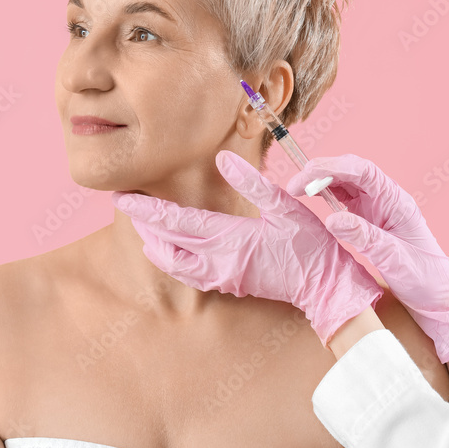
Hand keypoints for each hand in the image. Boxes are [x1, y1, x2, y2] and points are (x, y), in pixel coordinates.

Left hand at [110, 150, 383, 345]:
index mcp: (228, 238)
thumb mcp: (285, 207)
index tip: (122, 197)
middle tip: (125, 204)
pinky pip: (188, 274)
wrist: (325, 290)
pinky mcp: (229, 285)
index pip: (175, 221)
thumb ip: (252, 181)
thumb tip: (223, 157)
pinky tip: (170, 249)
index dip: (146, 209)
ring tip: (144, 224)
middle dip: (143, 223)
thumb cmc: (310, 246)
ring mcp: (222, 277)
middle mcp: (217, 261)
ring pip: (172, 263)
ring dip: (154, 243)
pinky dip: (171, 259)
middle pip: (166, 242)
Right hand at [286, 154, 448, 362]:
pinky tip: (312, 199)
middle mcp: (387, 198)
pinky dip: (326, 194)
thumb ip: (364, 236)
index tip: (305, 178)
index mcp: (397, 201)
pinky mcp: (370, 218)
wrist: (437, 297)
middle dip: (321, 171)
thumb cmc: (423, 278)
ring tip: (297, 190)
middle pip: (351, 171)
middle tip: (294, 185)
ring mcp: (378, 207)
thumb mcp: (394, 259)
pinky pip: (345, 198)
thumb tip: (332, 219)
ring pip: (346, 182)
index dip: (332, 168)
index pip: (362, 172)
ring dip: (322, 181)